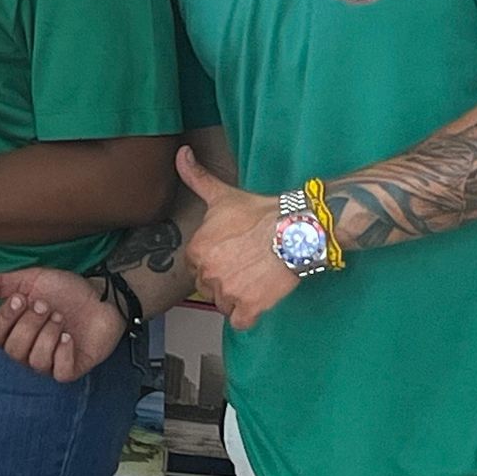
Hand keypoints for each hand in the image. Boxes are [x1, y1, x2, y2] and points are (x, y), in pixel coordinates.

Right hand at [0, 268, 124, 383]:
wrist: (102, 295)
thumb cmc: (65, 289)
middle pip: (13, 349)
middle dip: (30, 324)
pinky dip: (63, 352)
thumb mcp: (30, 280)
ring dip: (48, 334)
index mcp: (14, 328)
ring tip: (60, 318)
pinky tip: (69, 336)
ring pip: (35, 360)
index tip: (20, 299)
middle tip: (46, 306)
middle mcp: (28, 349)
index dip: (4, 318)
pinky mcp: (70, 369)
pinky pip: (58, 372)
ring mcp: (49, 361)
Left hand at [181, 146, 296, 331]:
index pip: (195, 267)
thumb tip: (181, 153)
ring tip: (254, 278)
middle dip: (223, 280)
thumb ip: (196, 177)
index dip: (213, 262)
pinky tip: (259, 298)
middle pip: (208, 287)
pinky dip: (249, 314)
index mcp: (197, 249)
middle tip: (244, 265)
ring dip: (236, 298)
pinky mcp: (249, 308)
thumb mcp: (223, 194)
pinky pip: (241, 322)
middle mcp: (208, 273)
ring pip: (224, 304)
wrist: (295, 229)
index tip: (230, 254)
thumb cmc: (259, 212)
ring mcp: (228, 292)